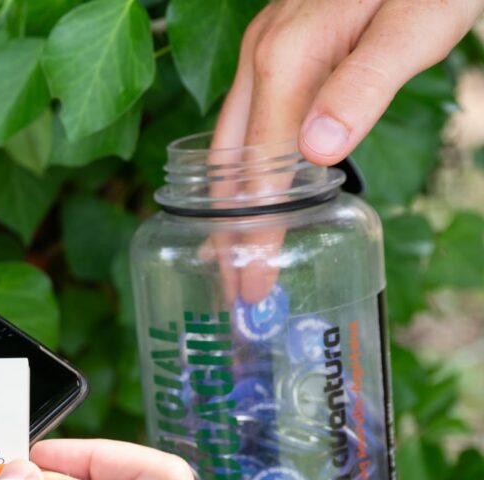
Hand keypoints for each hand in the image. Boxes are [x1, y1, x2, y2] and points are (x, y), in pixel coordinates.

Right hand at [207, 0, 481, 303]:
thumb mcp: (416, 25)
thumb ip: (365, 85)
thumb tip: (316, 153)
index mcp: (289, 55)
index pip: (261, 164)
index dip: (256, 229)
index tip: (254, 283)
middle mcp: (262, 53)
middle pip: (226, 159)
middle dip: (226, 228)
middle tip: (232, 290)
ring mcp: (263, 48)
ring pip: (228, 139)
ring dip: (226, 204)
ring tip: (232, 255)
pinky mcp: (276, 46)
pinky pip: (245, 118)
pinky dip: (241, 169)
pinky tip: (252, 195)